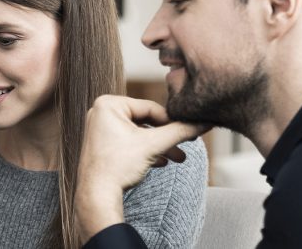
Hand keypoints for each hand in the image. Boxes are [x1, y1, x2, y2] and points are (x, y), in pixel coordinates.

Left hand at [73, 95, 208, 241]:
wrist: (97, 196)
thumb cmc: (117, 166)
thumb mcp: (154, 145)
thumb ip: (181, 131)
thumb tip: (204, 122)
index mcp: (108, 104)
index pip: (150, 107)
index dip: (172, 120)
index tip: (189, 129)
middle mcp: (100, 113)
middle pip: (145, 121)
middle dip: (166, 137)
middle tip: (186, 145)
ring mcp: (100, 130)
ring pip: (138, 134)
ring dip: (159, 146)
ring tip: (178, 159)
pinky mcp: (102, 146)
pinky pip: (129, 144)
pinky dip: (145, 152)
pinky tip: (161, 163)